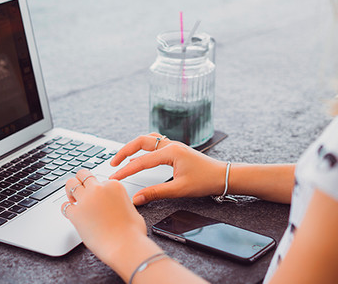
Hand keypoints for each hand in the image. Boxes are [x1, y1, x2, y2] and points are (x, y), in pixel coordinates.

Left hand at [61, 169, 147, 264]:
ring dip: (70, 191)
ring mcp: (86, 200)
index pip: (100, 180)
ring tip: (73, 199)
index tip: (98, 196)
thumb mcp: (131, 208)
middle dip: (80, 181)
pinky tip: (71, 213)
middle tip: (80, 189)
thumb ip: (120, 201)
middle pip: (82, 175)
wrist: (125, 246)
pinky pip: (65, 206)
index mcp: (113, 185)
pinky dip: (66, 209)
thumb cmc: (132, 232)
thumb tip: (116, 205)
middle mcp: (98, 189)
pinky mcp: (76, 214)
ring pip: (70, 184)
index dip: (98, 189)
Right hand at [109, 133, 226, 204]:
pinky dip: (144, 147)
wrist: (223, 176)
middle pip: (141, 141)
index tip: (114, 177)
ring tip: (123, 156)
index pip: (141, 161)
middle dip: (125, 151)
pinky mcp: (177, 150)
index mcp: (171, 152)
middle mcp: (171, 145)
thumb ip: (156, 193)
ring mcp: (174, 146)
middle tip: (113, 163)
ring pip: (148, 139)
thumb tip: (137, 198)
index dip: (125, 170)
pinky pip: (156, 143)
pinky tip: (141, 155)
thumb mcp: (179, 190)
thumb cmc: (205, 181)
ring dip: (134, 146)